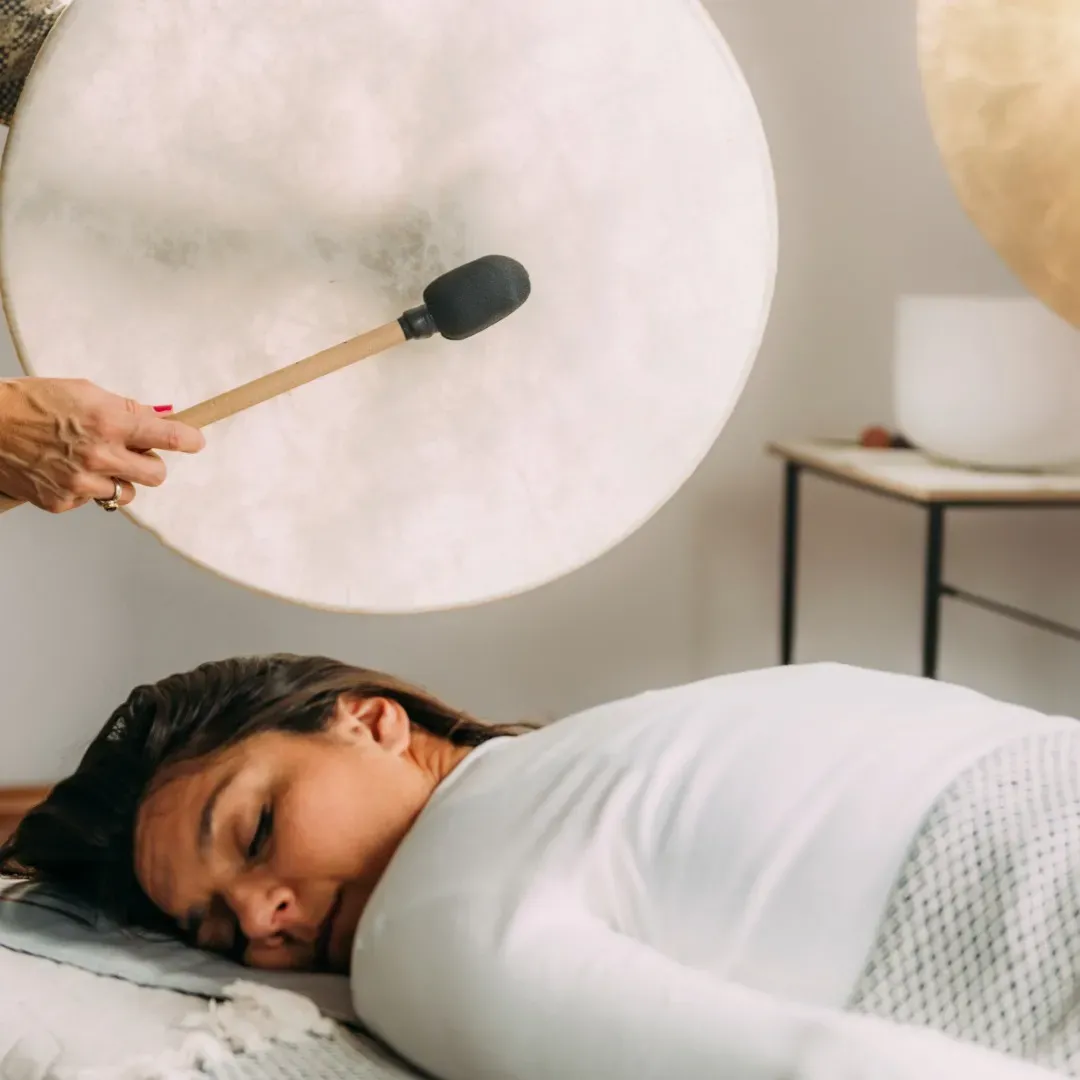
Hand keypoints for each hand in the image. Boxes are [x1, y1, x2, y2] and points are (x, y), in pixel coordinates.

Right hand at [0, 377, 204, 512]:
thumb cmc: (30, 403)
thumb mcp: (83, 392)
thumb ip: (123, 408)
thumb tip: (156, 417)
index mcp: (108, 422)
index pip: (166, 436)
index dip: (187, 440)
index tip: (195, 442)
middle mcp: (99, 455)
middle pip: (156, 474)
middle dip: (150, 464)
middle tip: (135, 454)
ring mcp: (81, 483)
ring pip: (126, 493)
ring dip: (119, 480)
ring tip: (94, 462)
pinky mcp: (63, 502)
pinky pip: (93, 501)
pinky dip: (87, 489)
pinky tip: (66, 470)